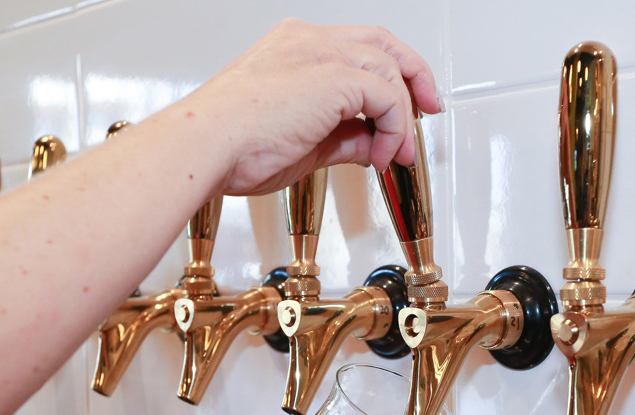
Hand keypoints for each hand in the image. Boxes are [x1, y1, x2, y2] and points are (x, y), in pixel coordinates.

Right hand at [184, 18, 442, 195]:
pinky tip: (382, 155)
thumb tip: (376, 145)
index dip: (391, 74)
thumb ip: (346, 138)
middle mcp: (309, 40)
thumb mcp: (305, 144)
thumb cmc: (233, 148)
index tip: (408, 105)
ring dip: (403, 118)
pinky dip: (394, 128)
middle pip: (384, 44)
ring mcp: (322, 52)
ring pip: (390, 70)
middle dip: (414, 78)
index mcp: (295, 47)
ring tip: (397, 154)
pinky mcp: (334, 75)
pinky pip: (388, 96)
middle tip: (428, 112)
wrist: (206, 148)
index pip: (359, 48)